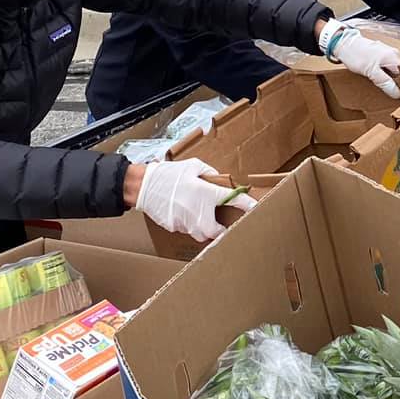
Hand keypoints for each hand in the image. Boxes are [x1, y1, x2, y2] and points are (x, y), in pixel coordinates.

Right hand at [134, 158, 252, 240]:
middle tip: (220, 225)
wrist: (143, 186)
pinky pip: (185, 229)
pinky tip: (180, 212)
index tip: (256, 208)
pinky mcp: (174, 227)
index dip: (247, 205)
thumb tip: (220, 180)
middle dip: (219, 231)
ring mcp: (185, 222)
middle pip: (215, 232)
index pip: (234, 200)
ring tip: (196, 214)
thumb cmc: (169, 174)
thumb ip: (210, 173)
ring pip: (199, 233)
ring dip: (202, 227)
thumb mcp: (193, 166)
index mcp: (206, 193)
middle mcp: (198, 211)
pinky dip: (186, 223)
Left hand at [319, 19, 399, 98]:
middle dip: (391, 83)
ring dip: (383, 79)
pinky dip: (378, 74)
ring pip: (388, 71)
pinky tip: (372, 78)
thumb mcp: (371, 71)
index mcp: (393, 56)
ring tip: (376, 85)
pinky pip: (381, 67)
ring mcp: (383, 53)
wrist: (342, 44)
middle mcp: (391, 53)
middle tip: (385, 92)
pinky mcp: (376, 55)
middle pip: (396, 73)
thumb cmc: (356, 55)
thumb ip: (385, 82)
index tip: (396, 94)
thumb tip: (396, 93)